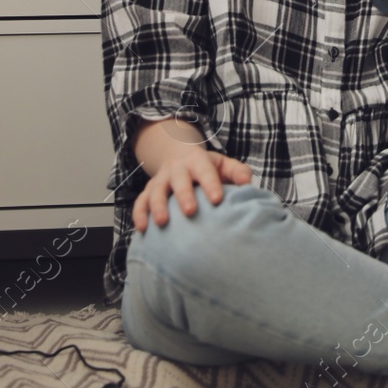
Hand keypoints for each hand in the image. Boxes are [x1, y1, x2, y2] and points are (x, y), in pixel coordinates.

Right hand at [132, 148, 252, 231]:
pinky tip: (143, 229)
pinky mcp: (148, 192)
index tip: (218, 199)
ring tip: (162, 223)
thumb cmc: (207, 169)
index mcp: (197, 161)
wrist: (180, 158)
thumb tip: (248, 184)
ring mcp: (160, 180)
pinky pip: (140, 202)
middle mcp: (176, 169)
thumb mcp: (224, 165)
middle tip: (191, 211)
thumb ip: (238, 172)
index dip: (211, 184)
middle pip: (178, 179)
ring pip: (156, 191)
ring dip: (157, 206)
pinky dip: (139, 214)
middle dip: (183, 195)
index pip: (205, 170)